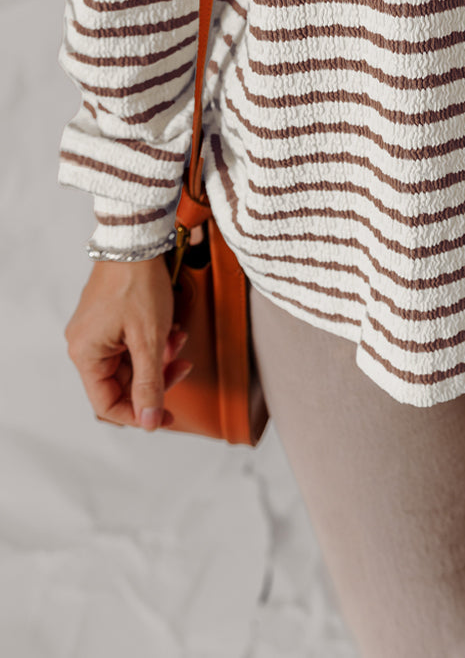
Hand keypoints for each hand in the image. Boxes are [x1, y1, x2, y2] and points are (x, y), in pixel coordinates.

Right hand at [64, 257, 192, 430]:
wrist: (138, 238)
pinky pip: (132, 342)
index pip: (107, 404)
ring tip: (179, 339)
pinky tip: (173, 328)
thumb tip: (150, 422)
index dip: (138, 415)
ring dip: (159, 356)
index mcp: (86, 355)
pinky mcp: (110, 317)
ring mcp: (97, 330)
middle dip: (157, 376)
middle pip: (122, 382)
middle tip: (183, 367)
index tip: (166, 416)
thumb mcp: (150, 339)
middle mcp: (85, 344)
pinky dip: (154, 340)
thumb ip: (150, 383)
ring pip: (131, 361)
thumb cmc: (138, 283)